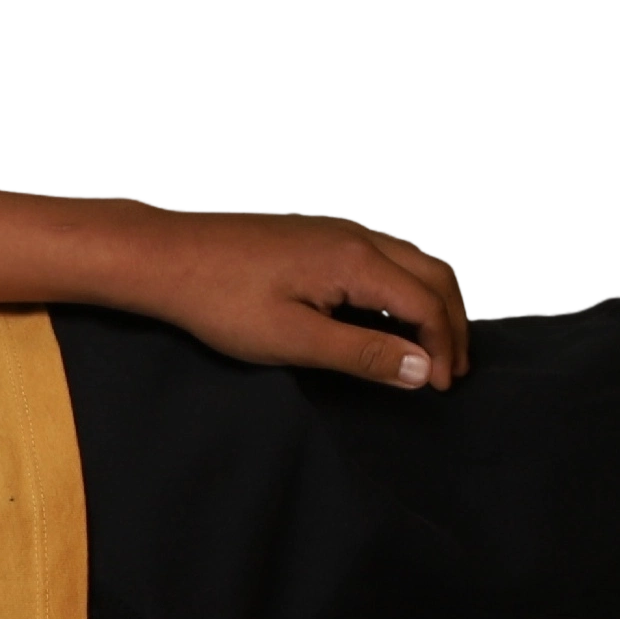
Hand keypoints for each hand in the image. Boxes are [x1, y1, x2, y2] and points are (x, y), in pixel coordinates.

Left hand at [105, 207, 473, 393]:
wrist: (166, 255)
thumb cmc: (219, 298)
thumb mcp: (292, 339)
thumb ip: (360, 354)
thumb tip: (420, 370)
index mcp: (356, 261)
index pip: (428, 304)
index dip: (444, 349)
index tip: (442, 387)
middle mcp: (358, 236)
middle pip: (435, 275)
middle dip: (453, 324)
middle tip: (451, 370)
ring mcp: (340, 230)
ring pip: (415, 260)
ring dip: (434, 301)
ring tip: (432, 346)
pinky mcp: (321, 234)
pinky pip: (389, 255)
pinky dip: (409, 285)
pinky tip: (393, 315)